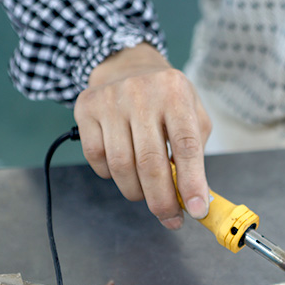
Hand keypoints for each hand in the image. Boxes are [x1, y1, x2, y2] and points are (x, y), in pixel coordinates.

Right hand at [74, 43, 211, 229]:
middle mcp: (142, 93)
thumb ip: (196, 155)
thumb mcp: (193, 115)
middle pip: (150, 162)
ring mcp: (111, 100)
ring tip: (148, 195)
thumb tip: (196, 200)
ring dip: (136, 192)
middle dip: (162, 200)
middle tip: (171, 219)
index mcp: (176, 93)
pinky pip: (96, 158)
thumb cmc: (167, 99)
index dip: (192, 183)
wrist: (127, 66)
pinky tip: (124, 171)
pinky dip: (111, 176)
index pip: (186, 146)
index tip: (197, 211)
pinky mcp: (86, 109)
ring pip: (121, 165)